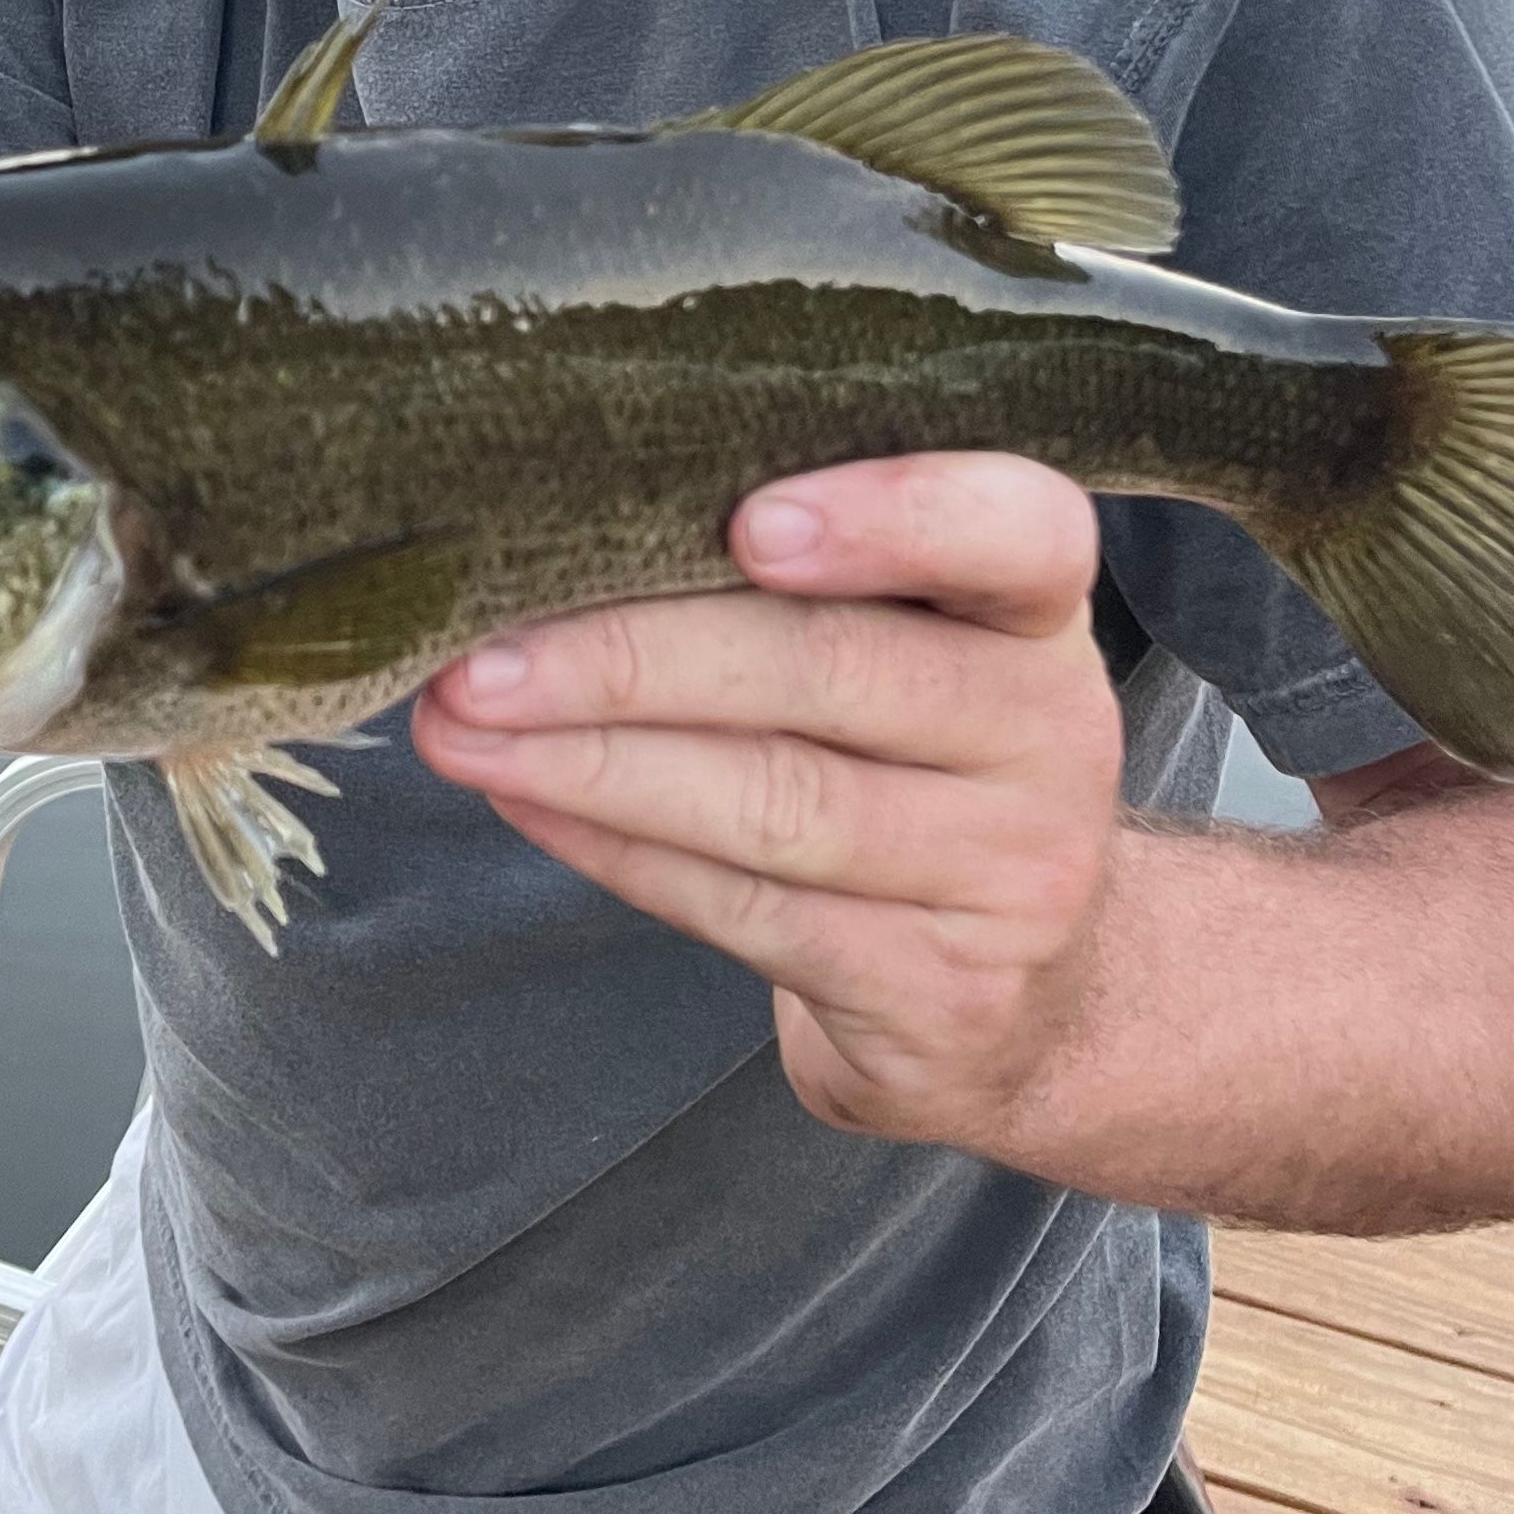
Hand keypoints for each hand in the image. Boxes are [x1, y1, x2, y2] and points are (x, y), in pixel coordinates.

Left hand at [410, 456, 1121, 1150]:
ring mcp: (1009, 876)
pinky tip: (529, 801)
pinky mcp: (942, 994)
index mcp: (1034, 614)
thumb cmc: (908, 770)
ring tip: (463, 729)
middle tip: (482, 655)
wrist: (1022, 993)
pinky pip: (751, 911)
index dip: (894, 519)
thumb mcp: (903, 650)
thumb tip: (551, 534)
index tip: (749, 523)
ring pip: (776, 803)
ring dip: (593, 763)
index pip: (1018, 532)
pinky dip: (619, 851)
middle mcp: (1050, 734)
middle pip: (834, 672)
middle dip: (632, 658)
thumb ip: (790, 584)